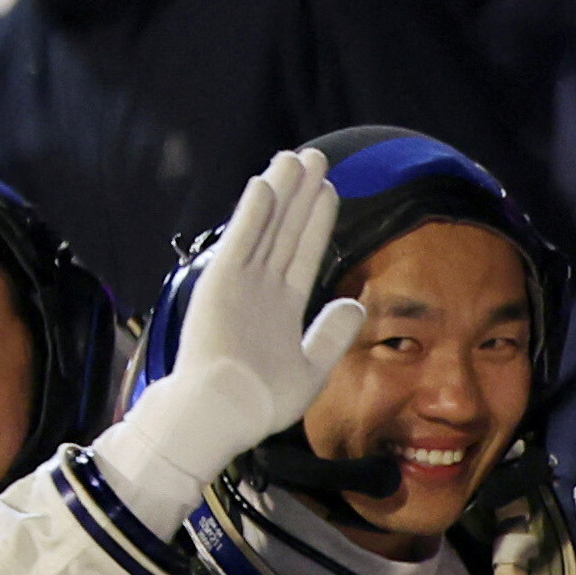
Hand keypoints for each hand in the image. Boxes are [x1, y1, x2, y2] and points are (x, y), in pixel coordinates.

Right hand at [119, 149, 365, 488]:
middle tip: (315, 156)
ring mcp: (239, 284)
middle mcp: (260, 289)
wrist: (220, 418)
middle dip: (301, 193)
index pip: (304, 252)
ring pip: (266, 228)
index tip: (330, 189)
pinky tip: (266, 185)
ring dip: (281, 192)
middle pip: (286, 230)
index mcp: (280, 307)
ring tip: (296, 158)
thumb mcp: (311, 368)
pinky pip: (240, 242)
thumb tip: (356, 304)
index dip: (317, 220)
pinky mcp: (219, 285)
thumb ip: (332, 335)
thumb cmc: (260, 404)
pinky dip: (252, 214)